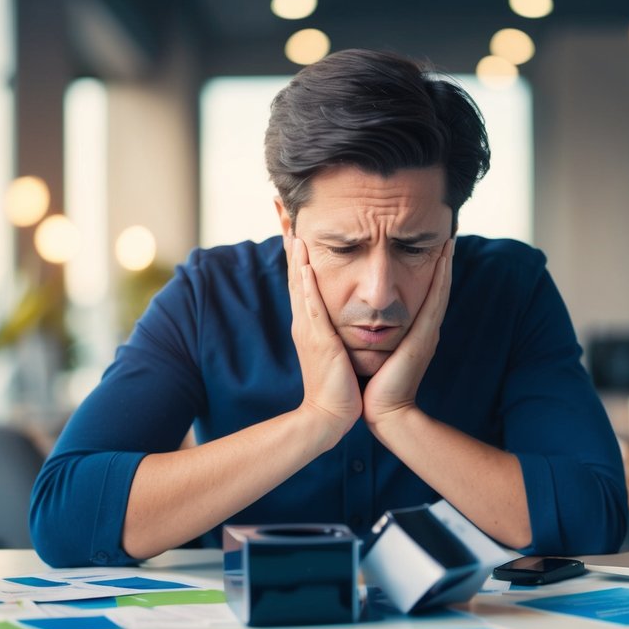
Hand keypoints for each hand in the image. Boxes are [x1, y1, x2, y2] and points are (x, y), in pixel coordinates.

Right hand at [285, 233, 361, 441]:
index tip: (296, 223)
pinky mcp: (318, 340)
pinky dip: (306, 284)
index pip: (303, 278)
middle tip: (282, 212)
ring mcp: (308, 330)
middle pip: (295, 273)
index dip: (299, 251)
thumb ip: (336, 330)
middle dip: (290, 242)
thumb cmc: (339, 386)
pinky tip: (305, 264)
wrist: (330, 416)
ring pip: (300, 284)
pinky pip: (310, 306)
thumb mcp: (336, 350)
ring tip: (293, 228)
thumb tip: (346, 315)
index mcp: (311, 322)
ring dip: (297, 255)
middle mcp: (305, 321)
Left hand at [363, 237, 454, 427]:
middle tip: (448, 237)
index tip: (433, 250)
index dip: (431, 273)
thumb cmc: (374, 388)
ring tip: (450, 241)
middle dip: (443, 263)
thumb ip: (377, 339)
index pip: (424, 295)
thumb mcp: (376, 355)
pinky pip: (435, 302)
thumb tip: (364, 325)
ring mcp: (428, 334)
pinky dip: (442, 281)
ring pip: (440, 291)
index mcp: (413, 333)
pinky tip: (445, 262)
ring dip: (446, 265)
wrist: (384, 413)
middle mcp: (425, 330)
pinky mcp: (425, 338)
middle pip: (437, 289)